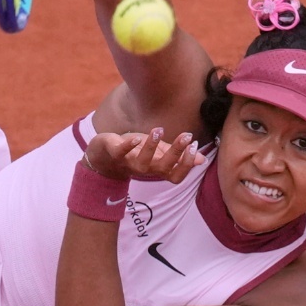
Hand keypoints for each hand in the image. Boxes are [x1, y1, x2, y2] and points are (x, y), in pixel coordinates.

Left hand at [84, 127, 205, 183]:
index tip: (194, 146)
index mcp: (157, 169)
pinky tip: (136, 137)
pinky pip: (121, 152)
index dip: (186, 164)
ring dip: (151, 147)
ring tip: (159, 130)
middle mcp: (145, 170)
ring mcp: (129, 163)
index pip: (176, 176)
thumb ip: (177, 156)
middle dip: (176, 153)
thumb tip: (201, 159)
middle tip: (187, 136)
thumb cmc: (135, 153)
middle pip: (164, 168)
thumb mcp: (158, 153)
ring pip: (143, 163)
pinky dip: (128, 146)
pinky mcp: (114, 154)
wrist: (104, 157)